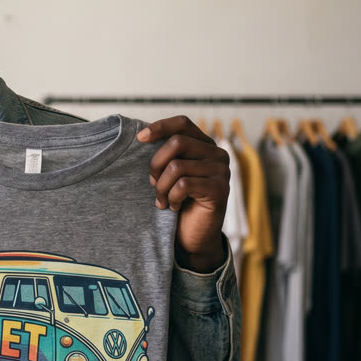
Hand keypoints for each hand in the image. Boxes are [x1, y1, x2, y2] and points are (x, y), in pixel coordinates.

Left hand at [136, 116, 229, 272]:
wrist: (191, 236)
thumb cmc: (177, 202)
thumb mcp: (168, 174)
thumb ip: (165, 154)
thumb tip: (140, 136)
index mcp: (204, 145)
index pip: (183, 123)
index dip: (160, 127)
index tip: (139, 138)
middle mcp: (217, 154)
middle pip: (177, 142)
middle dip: (156, 165)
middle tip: (152, 184)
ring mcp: (221, 171)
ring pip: (177, 166)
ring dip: (161, 187)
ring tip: (162, 200)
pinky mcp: (220, 189)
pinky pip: (183, 184)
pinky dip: (171, 197)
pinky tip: (173, 206)